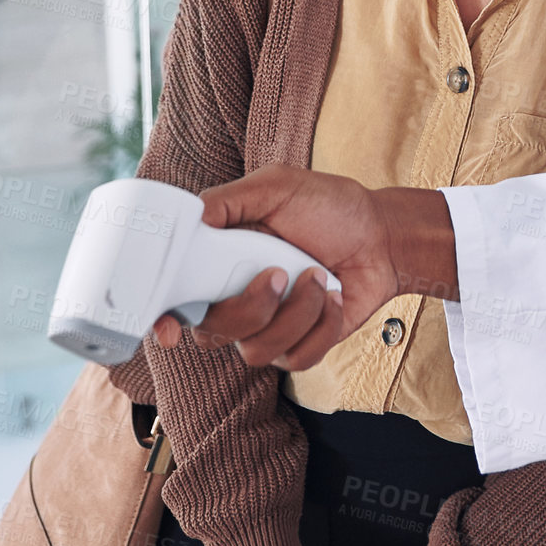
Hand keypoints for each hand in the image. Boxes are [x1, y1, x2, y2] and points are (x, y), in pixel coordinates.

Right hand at [150, 166, 456, 370]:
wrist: (381, 236)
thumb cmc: (329, 206)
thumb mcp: (279, 186)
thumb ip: (231, 200)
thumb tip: (194, 216)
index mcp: (221, 260)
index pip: (177, 298)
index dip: (164, 318)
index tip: (168, 328)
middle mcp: (238, 298)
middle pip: (213, 332)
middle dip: (250, 307)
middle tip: (280, 273)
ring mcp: (269, 326)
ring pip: (257, 350)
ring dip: (297, 311)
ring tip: (318, 276)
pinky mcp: (301, 345)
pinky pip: (297, 359)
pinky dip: (322, 326)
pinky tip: (333, 297)